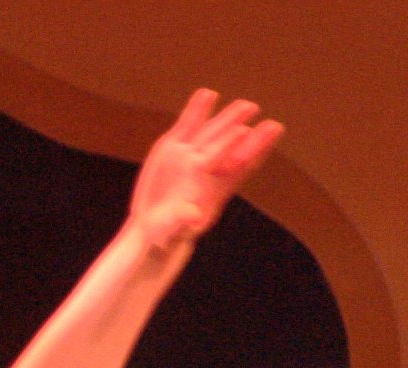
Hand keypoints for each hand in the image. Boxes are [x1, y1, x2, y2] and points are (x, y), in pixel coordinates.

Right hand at [128, 88, 282, 250]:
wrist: (154, 224)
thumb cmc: (168, 233)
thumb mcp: (172, 230)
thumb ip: (183, 220)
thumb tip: (193, 215)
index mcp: (212, 189)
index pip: (236, 167)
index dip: (246, 151)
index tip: (247, 133)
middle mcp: (206, 169)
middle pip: (228, 144)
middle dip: (240, 126)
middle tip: (252, 108)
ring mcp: (191, 156)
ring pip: (213, 132)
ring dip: (227, 117)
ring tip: (244, 104)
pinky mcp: (174, 147)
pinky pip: (188, 125)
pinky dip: (197, 110)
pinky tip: (207, 94)